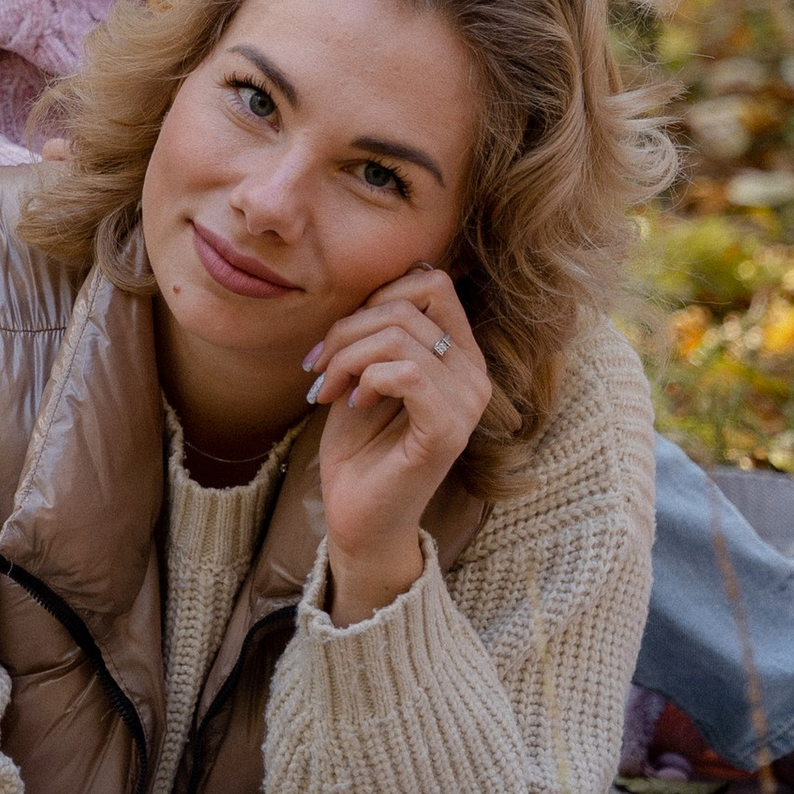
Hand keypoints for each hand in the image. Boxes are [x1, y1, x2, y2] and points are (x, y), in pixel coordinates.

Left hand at [303, 265, 492, 620]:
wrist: (357, 517)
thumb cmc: (360, 446)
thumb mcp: (364, 371)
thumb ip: (379, 328)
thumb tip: (388, 276)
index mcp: (460, 354)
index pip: (433, 283)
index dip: (377, 294)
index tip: (337, 337)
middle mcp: (475, 374)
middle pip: (411, 302)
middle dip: (349, 326)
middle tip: (319, 366)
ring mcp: (467, 404)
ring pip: (399, 336)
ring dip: (346, 356)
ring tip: (328, 389)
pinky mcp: (448, 432)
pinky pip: (407, 374)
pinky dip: (367, 379)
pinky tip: (354, 403)